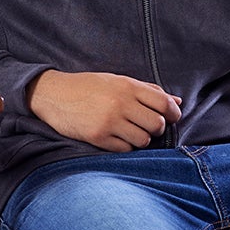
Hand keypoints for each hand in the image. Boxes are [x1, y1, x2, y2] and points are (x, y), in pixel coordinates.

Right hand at [27, 70, 182, 150]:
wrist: (53, 94)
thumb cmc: (88, 87)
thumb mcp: (117, 81)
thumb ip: (147, 90)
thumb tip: (177, 102)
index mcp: (128, 86)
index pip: (164, 103)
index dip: (173, 114)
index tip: (170, 118)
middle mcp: (121, 103)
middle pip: (157, 124)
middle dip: (156, 128)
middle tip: (147, 126)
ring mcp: (109, 121)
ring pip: (143, 140)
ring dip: (141, 139)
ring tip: (130, 132)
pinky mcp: (98, 137)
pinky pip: (125, 149)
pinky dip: (125, 146)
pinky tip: (116, 137)